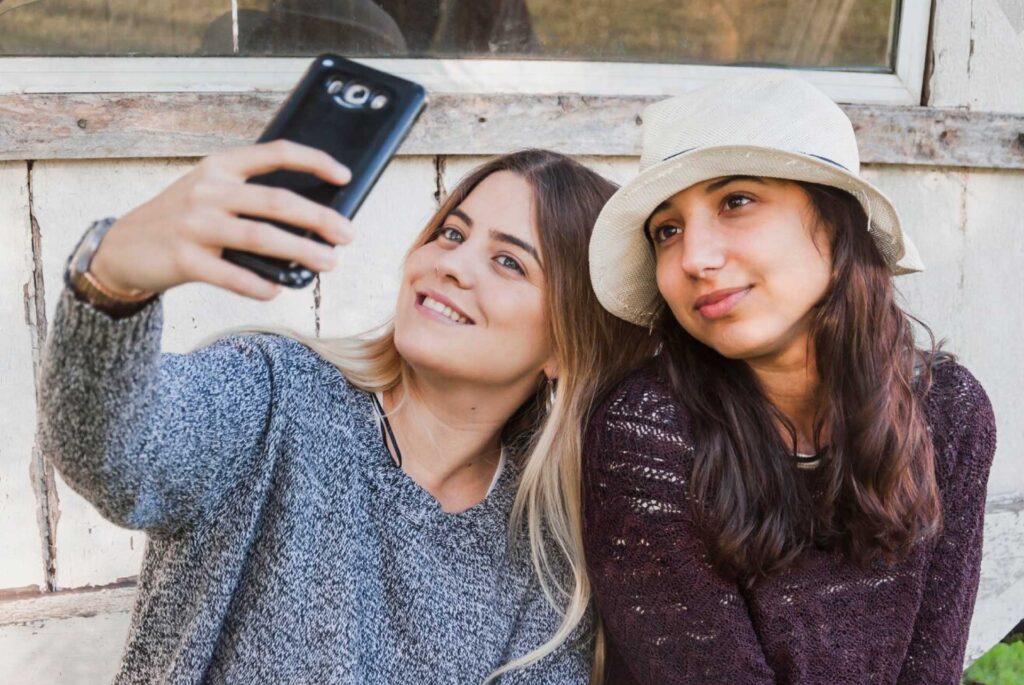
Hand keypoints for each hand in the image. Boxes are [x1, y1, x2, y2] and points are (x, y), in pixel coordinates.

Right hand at [89, 140, 353, 300]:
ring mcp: (195, 225)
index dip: (314, 161)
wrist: (122, 248)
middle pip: (276, 201)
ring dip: (301, 252)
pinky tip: (278, 290)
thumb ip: (249, 197)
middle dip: (319, 218)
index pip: (275, 153)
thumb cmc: (182, 221)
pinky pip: (231, 275)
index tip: (345, 176)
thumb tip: (310, 220)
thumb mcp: (210, 193)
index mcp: (220, 167)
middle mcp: (208, 191)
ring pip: (260, 237)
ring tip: (329, 263)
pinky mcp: (184, 259)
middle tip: (347, 235)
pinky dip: (259, 285)